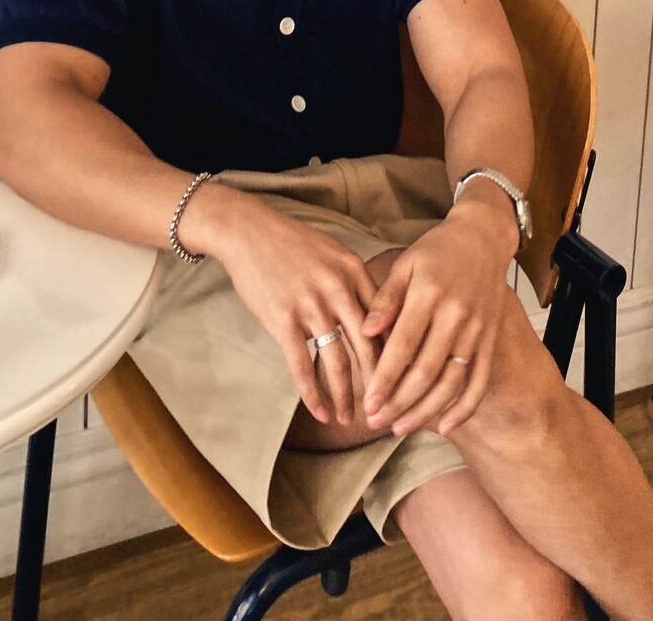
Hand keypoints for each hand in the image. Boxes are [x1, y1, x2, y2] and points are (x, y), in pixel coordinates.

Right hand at [214, 201, 381, 426]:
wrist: (248, 231)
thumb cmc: (292, 243)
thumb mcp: (334, 253)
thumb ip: (357, 283)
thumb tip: (378, 319)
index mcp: (355, 271)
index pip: (386, 322)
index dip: (399, 356)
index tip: (404, 382)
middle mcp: (338, 289)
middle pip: (369, 347)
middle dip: (380, 386)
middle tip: (387, 411)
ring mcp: (310, 306)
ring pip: (337, 362)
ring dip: (346, 397)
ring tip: (352, 420)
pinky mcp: (282, 320)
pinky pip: (302, 365)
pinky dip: (313, 394)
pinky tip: (322, 413)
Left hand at [360, 202, 513, 438]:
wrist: (482, 238)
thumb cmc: (436, 251)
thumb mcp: (405, 264)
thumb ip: (385, 299)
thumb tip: (365, 332)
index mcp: (429, 296)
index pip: (403, 346)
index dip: (384, 378)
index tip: (367, 402)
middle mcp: (455, 317)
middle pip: (426, 371)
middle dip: (399, 402)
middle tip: (375, 422)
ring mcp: (476, 331)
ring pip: (451, 382)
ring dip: (426, 410)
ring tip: (400, 428)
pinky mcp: (490, 340)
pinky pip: (480, 381)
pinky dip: (464, 408)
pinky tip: (445, 427)